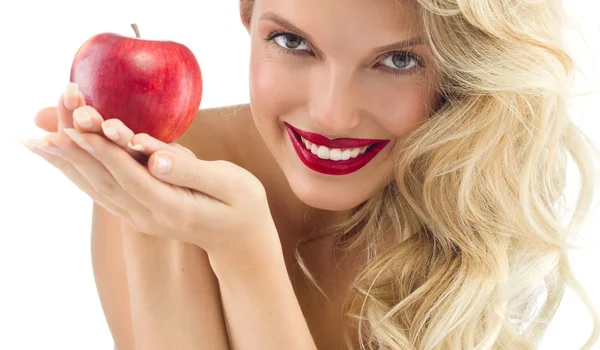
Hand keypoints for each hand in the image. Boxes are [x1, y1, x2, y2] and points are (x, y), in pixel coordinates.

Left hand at [23, 84, 280, 266]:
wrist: (240, 241)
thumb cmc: (243, 206)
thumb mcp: (232, 185)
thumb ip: (194, 172)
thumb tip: (157, 159)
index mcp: (173, 207)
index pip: (130, 176)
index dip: (104, 151)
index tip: (79, 127)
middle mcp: (150, 216)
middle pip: (106, 183)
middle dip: (77, 153)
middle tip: (46, 125)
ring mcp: (142, 217)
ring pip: (98, 189)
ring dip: (70, 165)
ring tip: (40, 141)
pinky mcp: (139, 211)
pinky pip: (103, 192)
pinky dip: (80, 175)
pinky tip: (64, 160)